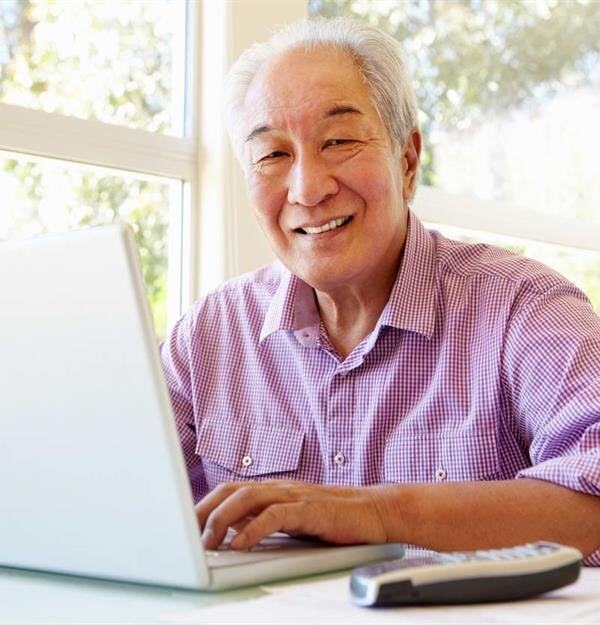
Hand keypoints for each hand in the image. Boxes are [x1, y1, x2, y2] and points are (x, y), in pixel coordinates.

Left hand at [195, 480, 389, 549]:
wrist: (373, 510)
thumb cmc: (333, 517)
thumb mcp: (292, 518)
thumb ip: (263, 520)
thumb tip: (230, 531)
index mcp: (273, 490)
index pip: (229, 490)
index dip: (203, 505)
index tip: (183, 525)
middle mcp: (279, 488)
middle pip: (231, 490)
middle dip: (204, 510)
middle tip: (184, 534)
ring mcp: (294, 496)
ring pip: (248, 497)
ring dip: (222, 519)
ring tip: (206, 542)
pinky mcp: (310, 509)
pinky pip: (276, 515)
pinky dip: (254, 529)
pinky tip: (241, 544)